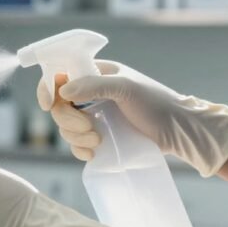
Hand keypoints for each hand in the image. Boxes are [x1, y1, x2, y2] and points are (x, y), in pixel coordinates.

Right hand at [37, 60, 227, 176]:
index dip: (48, 88)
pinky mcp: (99, 136)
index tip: (48, 105)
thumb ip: (94, 85)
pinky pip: (76, 143)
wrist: (179, 132)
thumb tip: (63, 90)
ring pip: (65, 126)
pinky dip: (79, 149)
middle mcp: (91, 93)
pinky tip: (93, 153)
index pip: (59, 74)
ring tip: (98, 141)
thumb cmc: (157, 103)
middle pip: (59, 106)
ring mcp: (95, 115)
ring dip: (75, 137)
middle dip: (69, 120)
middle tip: (90, 128)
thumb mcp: (126, 88)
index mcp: (95, 73)